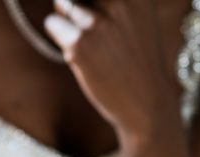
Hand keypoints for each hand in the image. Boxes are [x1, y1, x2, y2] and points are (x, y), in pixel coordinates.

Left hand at [45, 0, 175, 136]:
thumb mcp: (139, 15)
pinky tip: (80, 53)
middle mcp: (119, 2)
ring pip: (62, 2)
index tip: (88, 8)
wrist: (147, 103)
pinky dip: (60, 35)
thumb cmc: (140, 60)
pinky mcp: (80, 44)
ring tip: (85, 38)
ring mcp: (98, 22)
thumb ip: (115, 3)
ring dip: (66, 17)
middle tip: (83, 20)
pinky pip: (53, 24)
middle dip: (75, 1)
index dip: (86, 0)